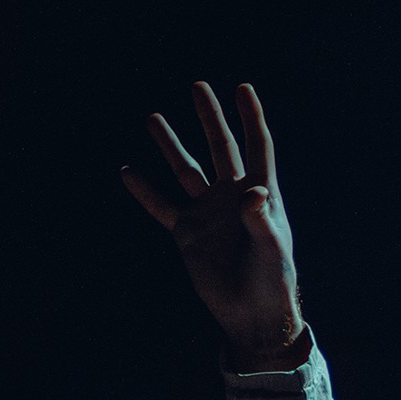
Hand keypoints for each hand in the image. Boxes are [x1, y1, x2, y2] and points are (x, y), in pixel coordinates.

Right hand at [122, 83, 307, 369]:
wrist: (252, 314)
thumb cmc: (272, 282)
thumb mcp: (271, 249)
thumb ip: (261, 220)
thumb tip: (252, 192)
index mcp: (261, 194)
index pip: (257, 147)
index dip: (251, 118)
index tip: (243, 88)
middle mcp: (233, 197)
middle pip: (220, 148)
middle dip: (210, 118)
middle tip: (198, 86)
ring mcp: (209, 213)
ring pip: (186, 170)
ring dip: (171, 145)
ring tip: (152, 116)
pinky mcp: (188, 234)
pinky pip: (162, 207)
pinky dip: (145, 191)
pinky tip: (128, 171)